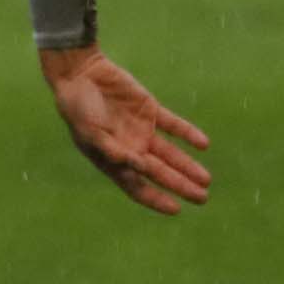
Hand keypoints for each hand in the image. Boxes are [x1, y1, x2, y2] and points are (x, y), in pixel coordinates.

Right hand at [39, 46, 210, 214]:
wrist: (80, 74)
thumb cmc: (78, 108)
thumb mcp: (91, 132)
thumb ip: (113, 150)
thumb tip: (139, 167)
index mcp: (113, 160)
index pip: (137, 187)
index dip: (156, 199)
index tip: (176, 209)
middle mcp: (130, 149)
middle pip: (160, 173)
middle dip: (180, 186)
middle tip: (202, 198)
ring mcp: (141, 130)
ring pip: (170, 153)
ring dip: (187, 165)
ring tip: (206, 179)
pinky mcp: (149, 111)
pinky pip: (173, 125)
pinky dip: (188, 134)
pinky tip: (203, 144)